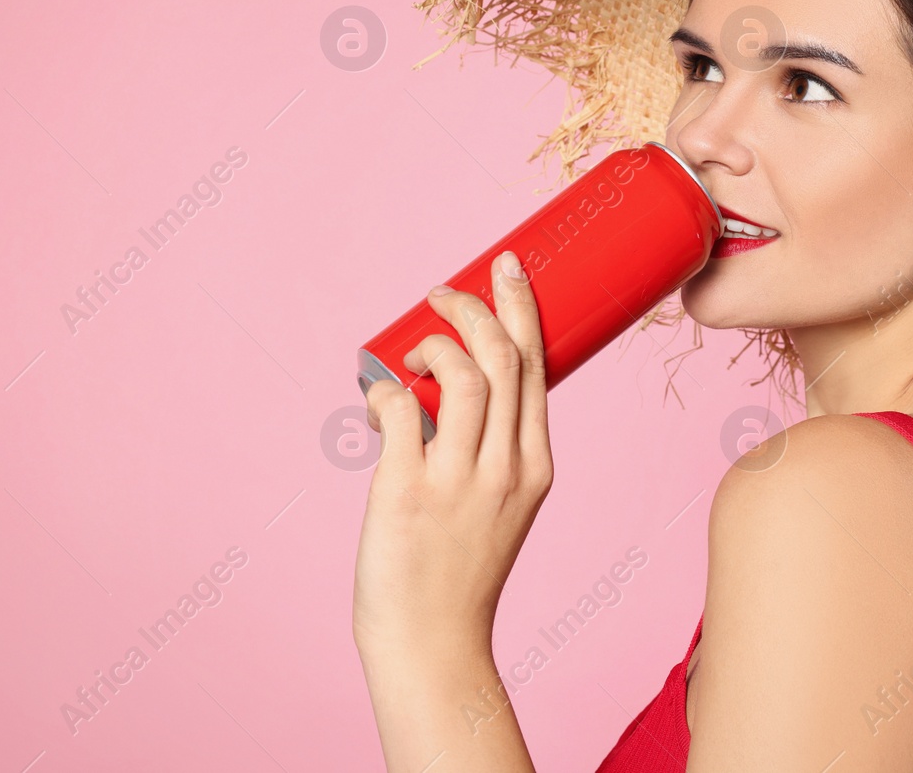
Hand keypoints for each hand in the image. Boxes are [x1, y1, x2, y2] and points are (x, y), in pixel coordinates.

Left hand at [353, 249, 553, 664]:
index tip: (506, 269)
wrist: (434, 643)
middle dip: (475, 306)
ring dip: (433, 344)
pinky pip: (401, 412)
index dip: (520, 308)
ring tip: (409, 350)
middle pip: (505, 357)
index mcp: (536, 467)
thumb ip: (491, 451)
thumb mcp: (503, 506)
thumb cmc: (459, 573)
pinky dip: (385, 389)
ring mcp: (460, 481)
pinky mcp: (408, 492)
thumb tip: (444, 388)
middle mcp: (505, 468)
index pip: (537, 368)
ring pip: (464, 375)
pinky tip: (375, 395)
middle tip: (443, 291)